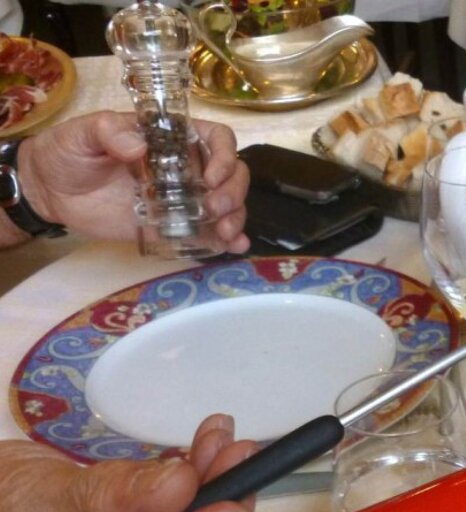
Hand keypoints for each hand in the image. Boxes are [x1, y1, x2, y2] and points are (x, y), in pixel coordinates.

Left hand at [18, 111, 250, 252]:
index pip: (215, 138)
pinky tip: (234, 248)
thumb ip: (107, 131)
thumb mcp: (81, 133)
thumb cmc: (68, 152)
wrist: (50, 190)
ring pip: (228, 204)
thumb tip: (138, 145)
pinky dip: (227, 241)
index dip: (224, 155)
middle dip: (232, 192)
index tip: (210, 176)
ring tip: (224, 233)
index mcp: (171, 138)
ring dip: (235, 217)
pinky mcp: (174, 225)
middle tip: (214, 209)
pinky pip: (208, 232)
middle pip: (232, 174)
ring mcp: (183, 198)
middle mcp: (185, 166)